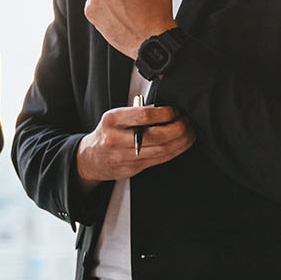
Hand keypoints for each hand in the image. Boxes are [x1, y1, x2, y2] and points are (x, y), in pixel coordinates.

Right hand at [75, 103, 194, 188]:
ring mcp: (124, 156)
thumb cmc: (108, 133)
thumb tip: (168, 111)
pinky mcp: (133, 168)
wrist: (91, 158)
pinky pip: (160, 159)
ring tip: (189, 132)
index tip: (175, 111)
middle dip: (178, 128)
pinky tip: (182, 143)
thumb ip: (138, 113)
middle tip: (186, 122)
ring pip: (162, 150)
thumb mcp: (116, 118)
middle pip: (156, 136)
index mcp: (112, 121)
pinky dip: (176, 150)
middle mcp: (116, 139)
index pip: (144, 115)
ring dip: (181, 140)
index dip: (166, 114)